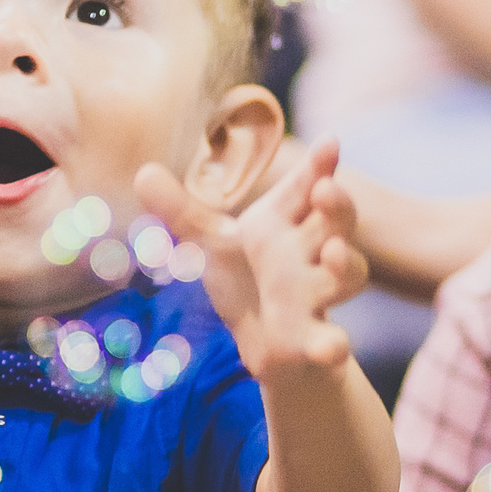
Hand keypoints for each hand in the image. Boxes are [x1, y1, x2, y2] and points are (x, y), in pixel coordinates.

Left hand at [140, 143, 366, 379]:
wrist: (265, 344)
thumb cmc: (246, 281)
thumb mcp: (210, 243)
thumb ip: (181, 210)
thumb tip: (142, 172)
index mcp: (283, 222)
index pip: (307, 186)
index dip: (320, 165)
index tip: (329, 143)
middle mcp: (309, 252)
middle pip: (337, 222)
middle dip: (337, 205)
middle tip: (325, 189)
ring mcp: (316, 295)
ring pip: (348, 274)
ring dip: (344, 264)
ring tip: (333, 252)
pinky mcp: (312, 338)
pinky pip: (331, 340)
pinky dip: (332, 344)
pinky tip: (332, 349)